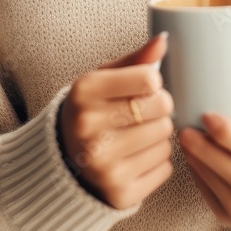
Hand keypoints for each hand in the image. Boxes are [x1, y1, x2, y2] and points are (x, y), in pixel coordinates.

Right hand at [58, 33, 174, 209]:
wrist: (64, 159)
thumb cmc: (93, 109)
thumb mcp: (104, 78)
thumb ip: (136, 59)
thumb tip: (164, 39)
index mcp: (84, 92)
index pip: (149, 78)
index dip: (153, 81)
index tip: (143, 87)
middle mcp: (88, 128)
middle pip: (162, 107)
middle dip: (160, 107)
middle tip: (143, 112)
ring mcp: (102, 164)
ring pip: (166, 138)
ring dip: (159, 134)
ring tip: (137, 134)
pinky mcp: (118, 192)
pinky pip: (165, 166)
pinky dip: (158, 160)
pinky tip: (136, 157)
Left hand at [177, 74, 230, 229]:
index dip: (221, 129)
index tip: (206, 114)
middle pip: (219, 163)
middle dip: (198, 143)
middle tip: (184, 124)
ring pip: (209, 178)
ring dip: (194, 156)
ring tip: (185, 136)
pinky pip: (206, 193)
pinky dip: (196, 173)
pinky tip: (192, 155)